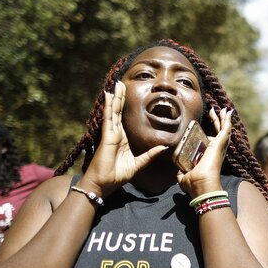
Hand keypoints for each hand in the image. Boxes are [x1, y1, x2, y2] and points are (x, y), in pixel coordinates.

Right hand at [82, 81, 167, 195]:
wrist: (104, 184)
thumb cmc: (117, 175)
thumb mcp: (138, 164)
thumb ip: (150, 155)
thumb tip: (163, 147)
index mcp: (122, 139)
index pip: (123, 118)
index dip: (124, 105)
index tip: (125, 93)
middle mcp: (115, 133)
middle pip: (118, 111)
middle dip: (119, 97)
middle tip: (121, 83)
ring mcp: (110, 134)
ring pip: (113, 111)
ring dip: (114, 97)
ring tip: (116, 85)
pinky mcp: (107, 136)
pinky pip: (109, 118)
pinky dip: (108, 106)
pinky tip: (108, 96)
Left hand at [177, 107, 232, 196]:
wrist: (201, 185)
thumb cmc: (194, 183)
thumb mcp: (184, 175)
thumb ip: (182, 171)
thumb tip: (178, 171)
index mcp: (208, 156)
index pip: (211, 140)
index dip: (210, 131)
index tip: (208, 124)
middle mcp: (216, 150)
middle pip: (218, 132)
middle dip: (217, 121)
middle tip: (216, 112)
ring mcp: (219, 147)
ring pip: (224, 129)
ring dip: (223, 119)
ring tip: (223, 110)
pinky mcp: (220, 143)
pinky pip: (225, 129)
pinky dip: (227, 120)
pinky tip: (227, 112)